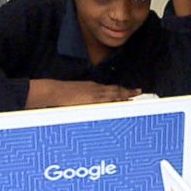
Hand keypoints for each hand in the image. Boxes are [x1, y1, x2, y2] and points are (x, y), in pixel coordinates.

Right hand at [26, 79, 141, 107]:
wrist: (53, 91)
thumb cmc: (60, 95)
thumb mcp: (75, 94)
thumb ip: (84, 97)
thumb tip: (87, 102)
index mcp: (91, 87)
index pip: (110, 89)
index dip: (121, 90)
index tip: (130, 91)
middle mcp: (95, 89)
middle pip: (115, 90)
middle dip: (126, 91)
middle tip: (137, 92)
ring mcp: (93, 95)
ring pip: (113, 94)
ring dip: (124, 96)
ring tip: (133, 97)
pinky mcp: (91, 100)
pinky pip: (107, 102)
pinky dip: (115, 102)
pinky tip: (121, 103)